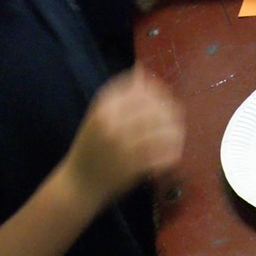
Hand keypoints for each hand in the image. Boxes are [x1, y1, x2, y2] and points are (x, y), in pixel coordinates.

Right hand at [64, 68, 184, 208]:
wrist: (78, 185)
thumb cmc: (90, 148)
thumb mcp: (99, 115)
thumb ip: (120, 94)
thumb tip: (141, 70)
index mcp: (103, 109)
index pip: (140, 91)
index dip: (158, 91)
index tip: (165, 97)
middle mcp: (113, 125)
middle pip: (154, 109)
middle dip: (170, 112)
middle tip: (176, 117)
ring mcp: (123, 147)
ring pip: (161, 132)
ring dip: (175, 133)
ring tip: (177, 135)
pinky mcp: (132, 168)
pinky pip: (161, 156)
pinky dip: (171, 154)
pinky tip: (173, 153)